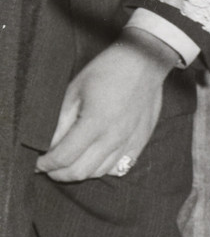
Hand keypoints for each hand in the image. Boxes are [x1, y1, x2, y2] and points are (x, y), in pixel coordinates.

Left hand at [36, 28, 179, 182]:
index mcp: (95, 123)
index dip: (46, 164)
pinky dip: (103, 168)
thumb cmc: (107, 71)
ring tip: (70, 162)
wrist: (145, 63)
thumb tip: (49, 144)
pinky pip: (120, 167)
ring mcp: (130, 142)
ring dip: (80, 171)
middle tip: (49, 166)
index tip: (38, 163)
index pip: (65, 157)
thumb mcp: (75, 90)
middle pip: (81, 171)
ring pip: (100, 172)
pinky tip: (95, 158)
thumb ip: (61, 121)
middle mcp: (114, 137)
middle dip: (60, 173)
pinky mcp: (141, 141)